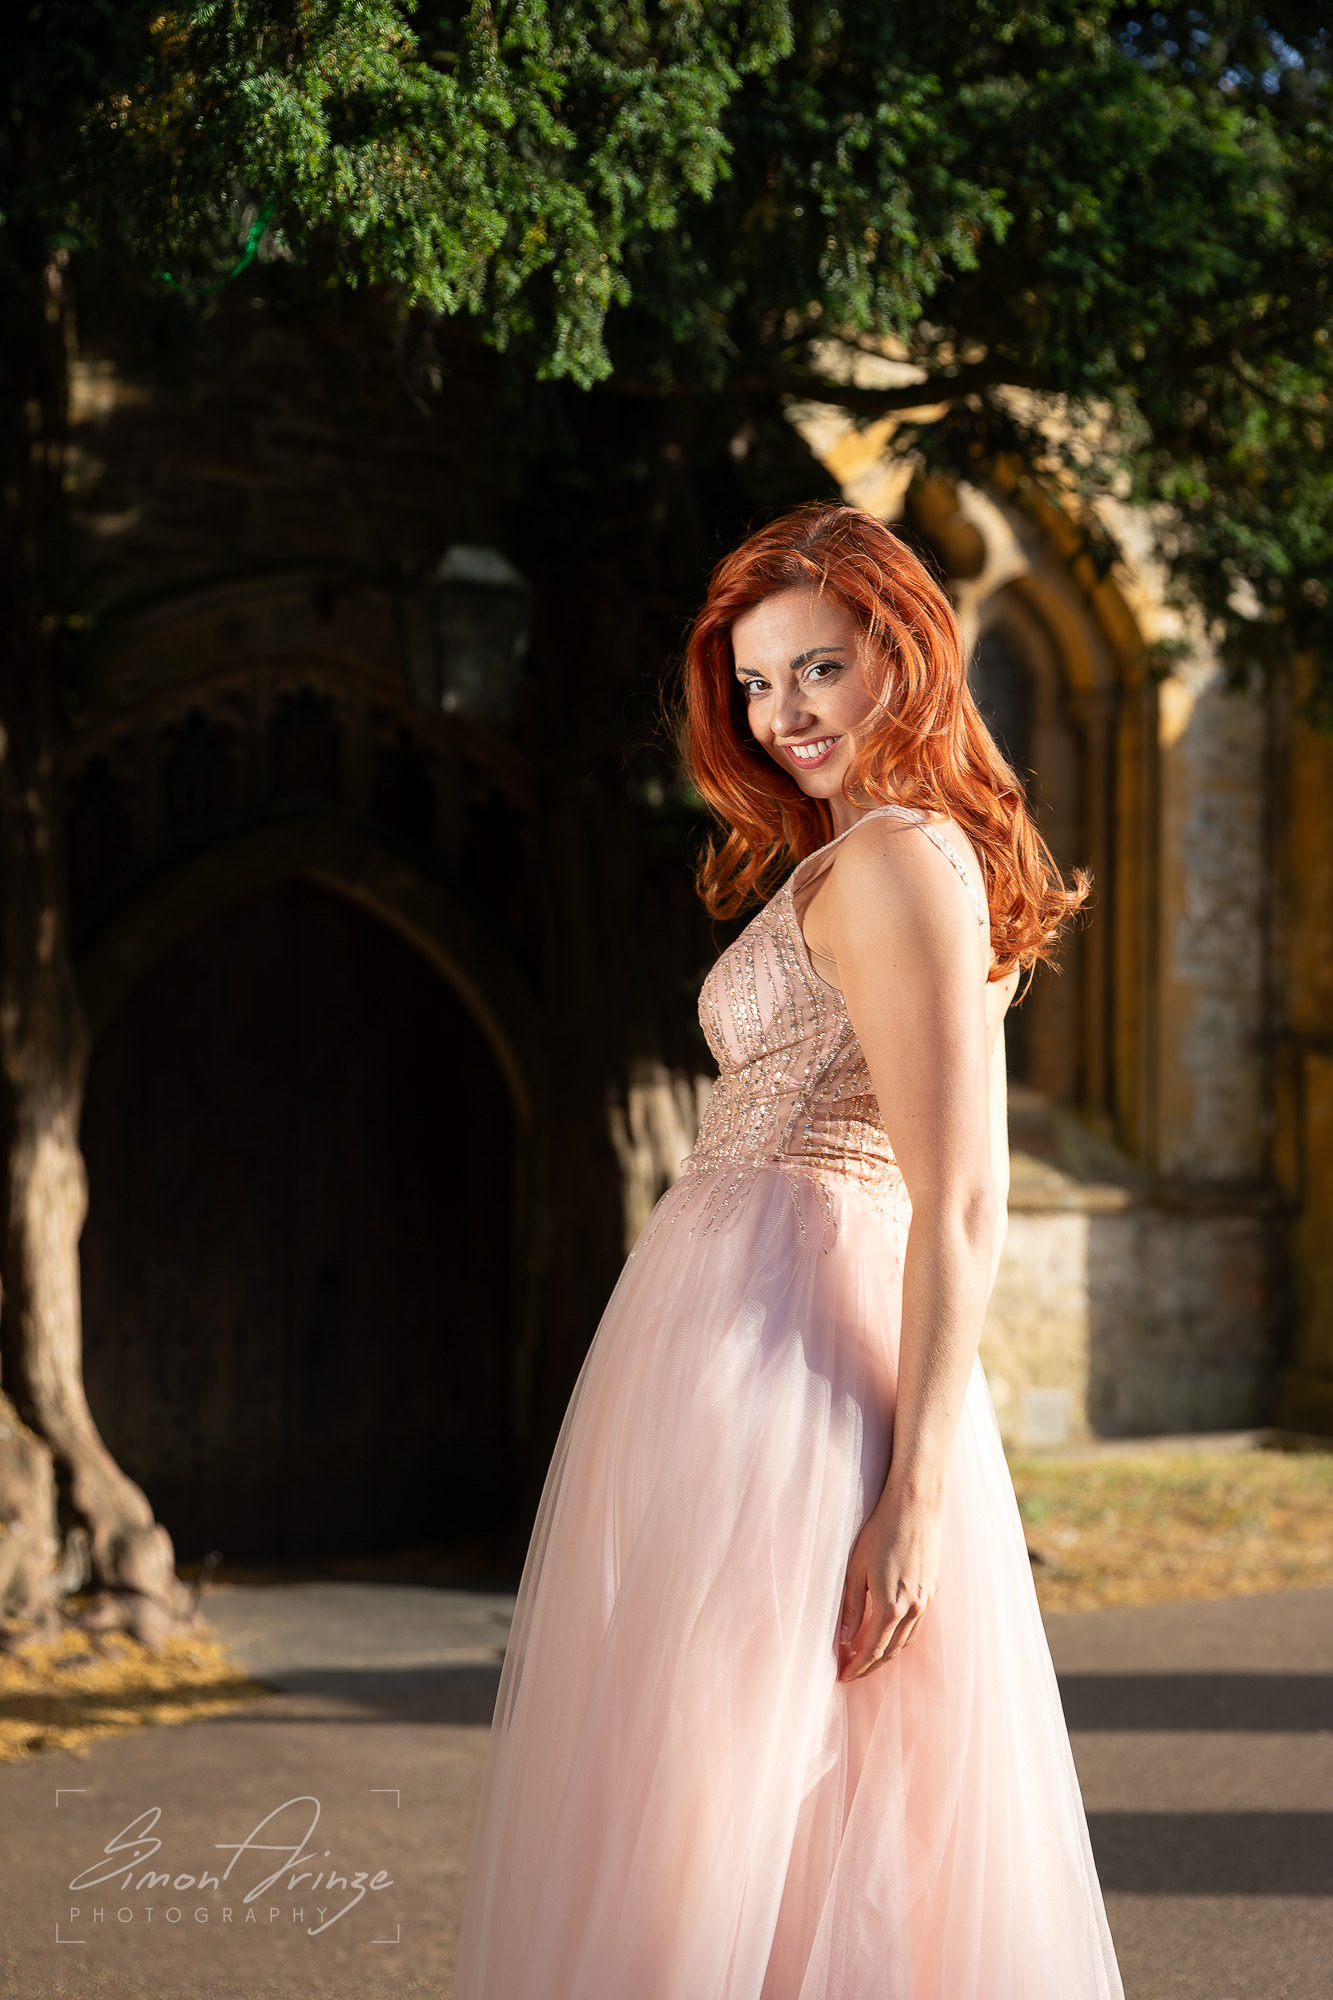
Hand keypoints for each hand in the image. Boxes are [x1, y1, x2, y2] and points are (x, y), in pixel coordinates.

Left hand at [836, 1492, 941, 1681]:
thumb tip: (843, 1639)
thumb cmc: (880, 1533)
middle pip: (890, 1651)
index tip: (842, 1676)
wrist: (915, 1509)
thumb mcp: (856, 1569)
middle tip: (852, 1673)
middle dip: (870, 1667)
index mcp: (891, 1606)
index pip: (872, 1649)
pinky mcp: (932, 1591)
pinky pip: (916, 1627)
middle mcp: (912, 1609)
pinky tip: (889, 1637)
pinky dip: (901, 1639)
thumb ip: (850, 1606)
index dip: (857, 1666)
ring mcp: (926, 1602)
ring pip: (905, 1642)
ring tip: (867, 1661)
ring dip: (886, 1655)